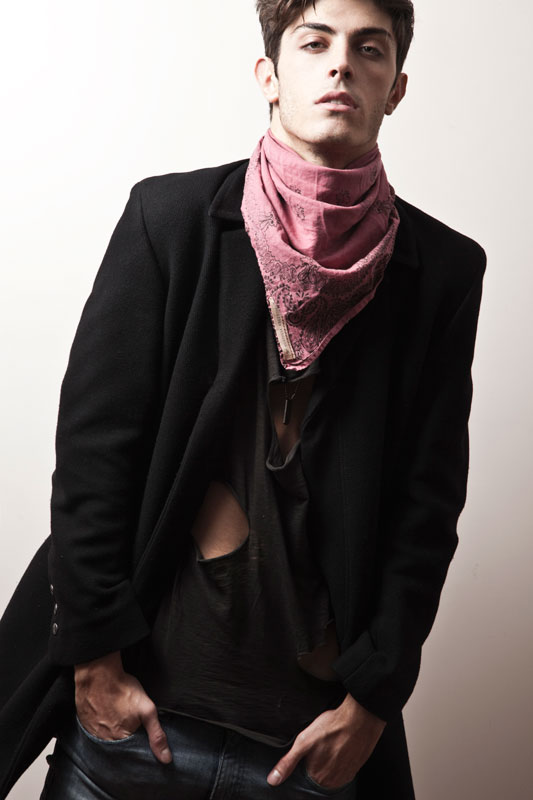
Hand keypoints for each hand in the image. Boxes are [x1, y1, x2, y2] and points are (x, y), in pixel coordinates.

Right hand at [74, 650, 171, 763]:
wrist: (99, 674)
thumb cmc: (123, 689)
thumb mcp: (147, 710)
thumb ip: (157, 734)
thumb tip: (166, 758)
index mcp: (120, 741)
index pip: (131, 753)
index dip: (138, 745)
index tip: (139, 732)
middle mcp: (103, 742)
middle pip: (118, 747)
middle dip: (125, 737)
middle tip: (127, 718)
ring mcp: (92, 732)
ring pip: (106, 739)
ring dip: (112, 731)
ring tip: (117, 715)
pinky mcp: (84, 723)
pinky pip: (94, 731)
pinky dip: (102, 725)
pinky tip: (107, 715)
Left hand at [267, 693, 385, 788]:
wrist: (360, 718)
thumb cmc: (332, 727)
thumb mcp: (303, 742)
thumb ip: (288, 763)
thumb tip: (272, 780)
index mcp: (318, 778)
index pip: (305, 779)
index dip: (305, 764)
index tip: (308, 754)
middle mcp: (333, 781)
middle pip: (319, 777)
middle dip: (317, 764)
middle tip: (320, 747)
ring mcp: (346, 775)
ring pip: (332, 774)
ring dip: (329, 763)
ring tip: (330, 745)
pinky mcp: (356, 767)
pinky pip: (344, 769)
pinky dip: (341, 760)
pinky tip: (340, 746)